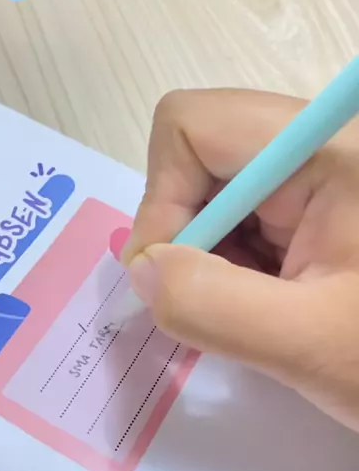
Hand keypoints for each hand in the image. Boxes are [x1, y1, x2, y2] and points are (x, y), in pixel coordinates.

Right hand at [121, 88, 358, 432]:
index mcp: (329, 148)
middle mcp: (320, 145)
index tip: (167, 279)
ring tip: (247, 320)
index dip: (162, 200)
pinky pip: (248, 222)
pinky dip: (233, 269)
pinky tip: (263, 312)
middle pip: (201, 158)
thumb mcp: (312, 343)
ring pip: (220, 195)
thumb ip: (211, 306)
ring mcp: (322, 177)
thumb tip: (142, 272)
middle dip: (186, 237)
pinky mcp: (323, 210)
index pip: (194, 127)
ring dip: (209, 260)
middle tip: (200, 310)